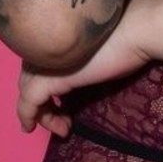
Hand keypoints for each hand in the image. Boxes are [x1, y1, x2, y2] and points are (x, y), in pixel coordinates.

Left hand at [16, 0, 151, 136]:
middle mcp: (43, 48)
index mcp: (53, 38)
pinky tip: (33, 128)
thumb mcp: (94, 54)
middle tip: (64, 122)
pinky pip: (28, 102)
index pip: (34, 66)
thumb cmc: (125, 39)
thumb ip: (78, 64)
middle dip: (42, 103)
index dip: (43, 86)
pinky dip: (28, 116)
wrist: (135, 32)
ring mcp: (44, 63)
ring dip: (42, 114)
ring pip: (27, 92)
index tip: (61, 106)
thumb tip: (78, 78)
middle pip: (29, 79)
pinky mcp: (49, 78)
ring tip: (62, 129)